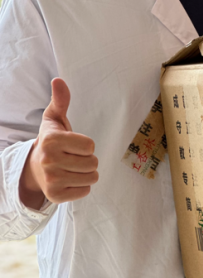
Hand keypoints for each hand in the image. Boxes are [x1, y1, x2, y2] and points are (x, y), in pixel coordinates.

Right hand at [20, 78, 98, 207]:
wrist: (35, 167)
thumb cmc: (52, 140)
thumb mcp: (54, 118)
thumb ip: (61, 100)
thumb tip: (58, 80)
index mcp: (52, 141)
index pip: (90, 145)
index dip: (86, 145)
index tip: (74, 144)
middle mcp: (50, 161)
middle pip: (93, 162)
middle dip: (88, 160)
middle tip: (74, 157)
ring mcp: (52, 181)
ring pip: (91, 177)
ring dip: (87, 173)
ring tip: (73, 168)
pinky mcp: (56, 196)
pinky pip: (85, 191)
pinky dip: (81, 187)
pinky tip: (70, 180)